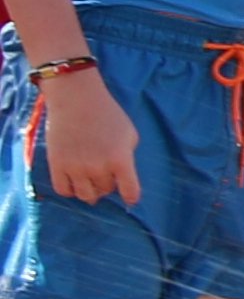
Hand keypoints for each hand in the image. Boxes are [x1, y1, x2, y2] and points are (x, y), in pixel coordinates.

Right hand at [30, 73, 133, 205]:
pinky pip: (63, 190)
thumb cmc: (107, 114)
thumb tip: (123, 176)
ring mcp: (76, 167)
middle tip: (106, 174)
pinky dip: (70, 190)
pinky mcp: (57, 165)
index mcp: (121, 159)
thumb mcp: (129, 134)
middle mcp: (98, 167)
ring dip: (90, 192)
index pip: (130, 192)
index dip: (131, 197)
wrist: (76, 100)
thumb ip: (128, 157)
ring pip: (85, 195)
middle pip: (106, 191)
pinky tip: (74, 181)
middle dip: (108, 185)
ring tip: (90, 182)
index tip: (130, 197)